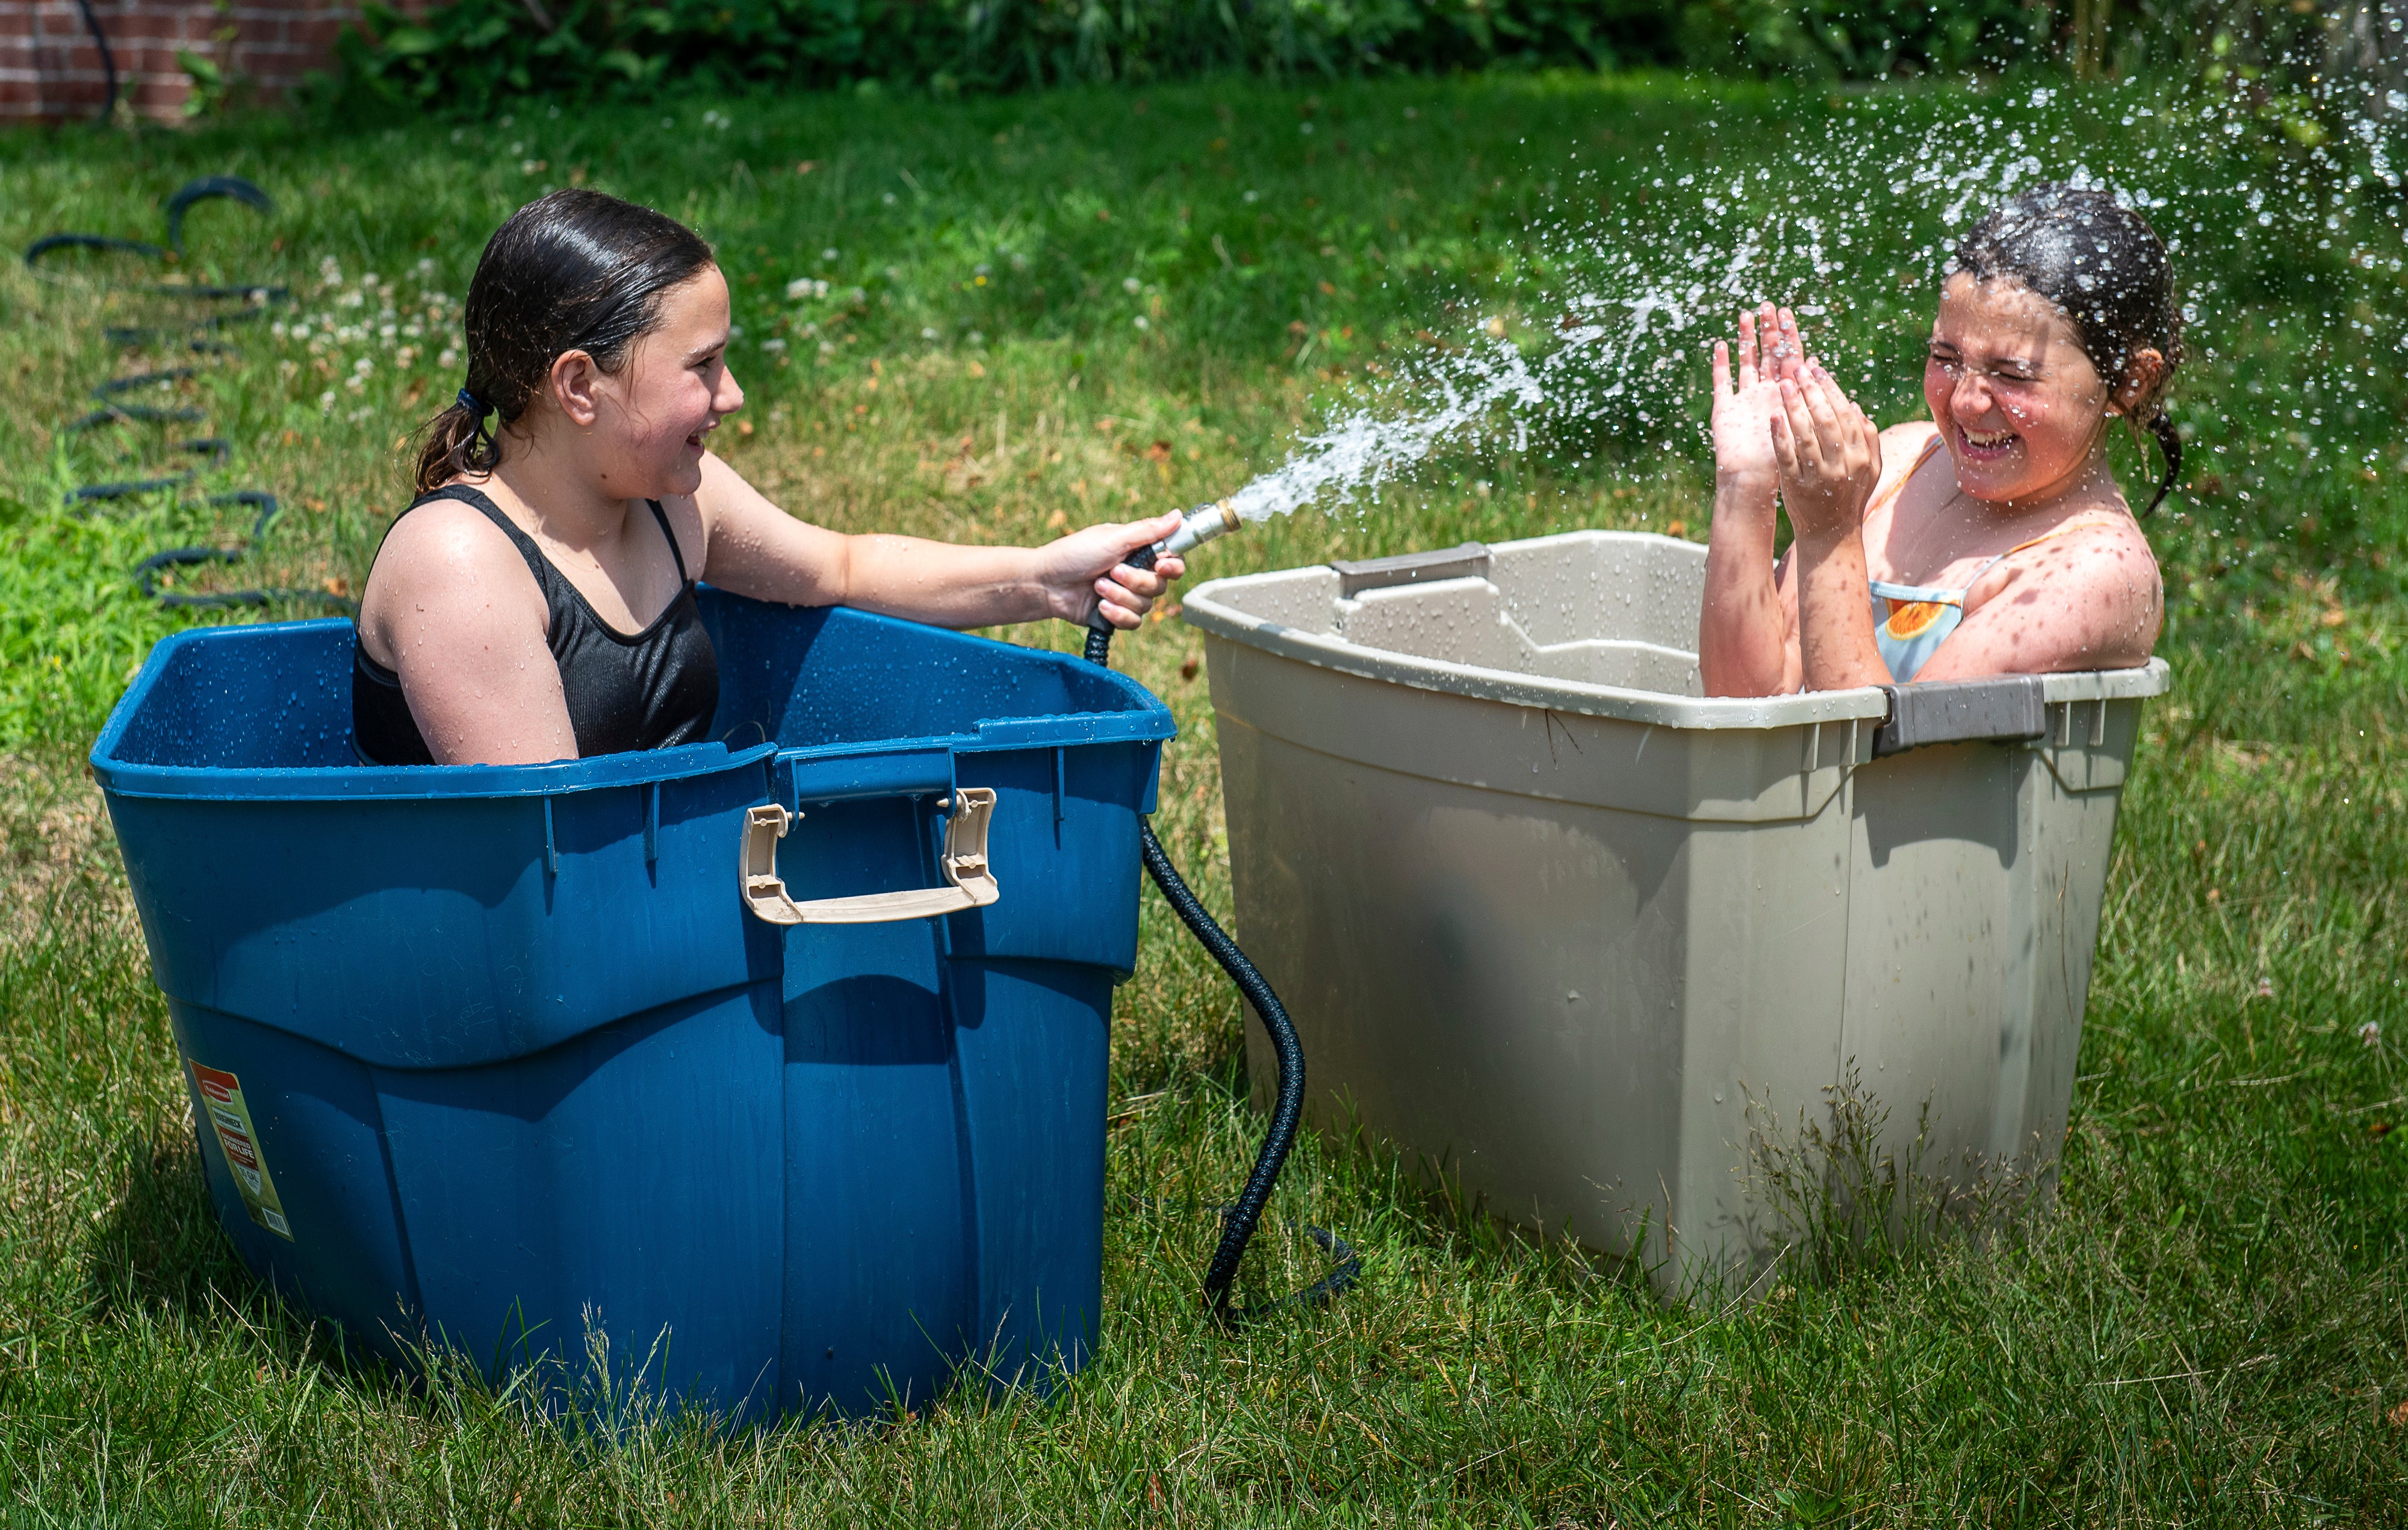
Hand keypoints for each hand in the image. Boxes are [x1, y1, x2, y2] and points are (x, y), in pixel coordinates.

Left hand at [1035, 509, 1188, 629]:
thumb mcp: (1112, 538)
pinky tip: (1099, 605)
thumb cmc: (1074, 554)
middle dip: (1136, 581)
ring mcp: (1126, 596)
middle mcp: (1136, 573)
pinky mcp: (1116, 615)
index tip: (1162, 565)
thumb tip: (1178, 515)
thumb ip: (1147, 531)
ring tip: (1097, 586)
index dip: (1173, 565)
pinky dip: (1117, 614)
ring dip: (1120, 596)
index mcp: (1138, 551)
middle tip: (1113, 571)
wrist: (1046, 583)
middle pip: (1161, 585)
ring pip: (1146, 605)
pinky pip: (1133, 622)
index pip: (1172, 560)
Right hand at [1711, 304, 1805, 491]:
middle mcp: (1766, 394)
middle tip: (1768, 305)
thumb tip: (1814, 362)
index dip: (1788, 335)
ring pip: (1746, 362)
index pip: (1789, 358)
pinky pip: (1722, 382)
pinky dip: (1722, 364)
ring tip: (1747, 314)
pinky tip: (1722, 344)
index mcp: (1786, 396)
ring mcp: (1744, 399)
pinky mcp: (1724, 409)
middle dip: (1768, 330)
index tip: (1788, 312)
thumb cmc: (1779, 461)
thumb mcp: (1797, 424)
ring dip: (1746, 340)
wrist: (1751, 483)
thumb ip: (1802, 394)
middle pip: (1767, 355)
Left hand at [1770, 361, 1882, 541]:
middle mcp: (1842, 465)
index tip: (1817, 369)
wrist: (1831, 534)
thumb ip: (1868, 437)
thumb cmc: (1850, 496)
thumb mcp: (1869, 469)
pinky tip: (1773, 415)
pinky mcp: (1797, 487)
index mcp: (1862, 455)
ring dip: (1793, 407)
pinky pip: (1787, 456)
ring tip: (1782, 385)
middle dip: (1811, 391)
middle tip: (1796, 369)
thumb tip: (1854, 405)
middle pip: (1826, 420)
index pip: (1845, 414)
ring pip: (1806, 435)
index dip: (1830, 389)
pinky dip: (1780, 435)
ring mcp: (1819, 476)